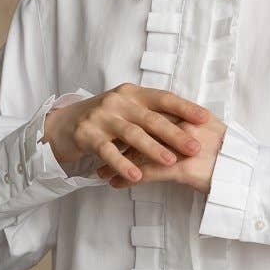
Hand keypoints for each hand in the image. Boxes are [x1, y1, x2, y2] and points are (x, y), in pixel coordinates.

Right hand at [40, 83, 211, 184]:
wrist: (64, 124)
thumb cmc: (105, 119)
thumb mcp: (128, 109)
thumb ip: (151, 114)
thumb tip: (189, 124)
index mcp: (133, 93)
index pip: (163, 98)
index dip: (185, 108)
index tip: (206, 119)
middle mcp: (118, 101)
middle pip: (151, 118)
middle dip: (175, 134)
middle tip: (195, 147)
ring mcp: (102, 117)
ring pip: (132, 134)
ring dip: (153, 149)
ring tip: (170, 162)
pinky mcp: (87, 135)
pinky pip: (108, 151)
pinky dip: (123, 164)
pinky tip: (136, 176)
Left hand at [96, 110, 226, 194]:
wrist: (249, 175)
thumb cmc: (233, 160)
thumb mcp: (214, 136)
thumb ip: (192, 130)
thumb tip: (174, 132)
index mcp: (191, 116)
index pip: (152, 115)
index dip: (131, 123)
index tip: (115, 129)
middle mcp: (183, 126)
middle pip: (140, 130)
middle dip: (118, 141)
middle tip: (101, 147)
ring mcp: (181, 147)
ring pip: (139, 152)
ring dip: (116, 162)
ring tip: (101, 171)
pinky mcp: (181, 168)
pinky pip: (147, 172)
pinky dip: (128, 178)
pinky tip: (115, 184)